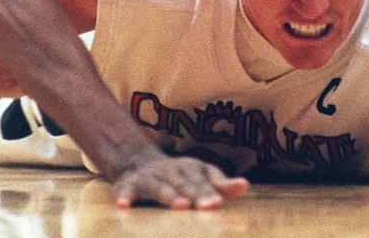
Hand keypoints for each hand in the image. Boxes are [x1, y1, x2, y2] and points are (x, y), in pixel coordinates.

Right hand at [112, 152, 249, 208]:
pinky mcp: (129, 186)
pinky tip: (123, 206)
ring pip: (160, 188)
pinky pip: (126, 191)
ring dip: (169, 196)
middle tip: (209, 206)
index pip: (203, 181)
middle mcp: (171, 172)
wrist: (138, 163)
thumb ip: (221, 184)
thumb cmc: (179, 176)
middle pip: (185, 185)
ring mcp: (150, 178)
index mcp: (191, 169)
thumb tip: (245, 186)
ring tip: (181, 205)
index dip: (211, 191)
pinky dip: (125, 197)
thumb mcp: (200, 175)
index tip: (218, 203)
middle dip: (197, 195)